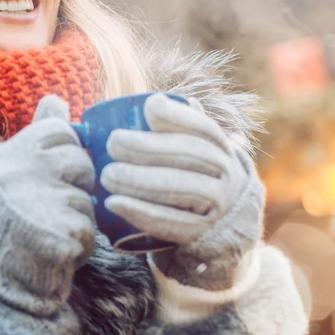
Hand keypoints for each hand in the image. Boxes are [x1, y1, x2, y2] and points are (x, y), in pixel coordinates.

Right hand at [0, 95, 96, 320]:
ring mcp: (35, 203)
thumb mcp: (15, 174)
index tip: (51, 179)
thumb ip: (38, 136)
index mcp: (6, 155)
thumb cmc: (11, 224)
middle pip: (80, 162)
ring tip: (50, 232)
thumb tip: (56, 99)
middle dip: (77, 188)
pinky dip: (81, 245)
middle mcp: (17, 173)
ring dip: (79, 219)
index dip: (66, 156)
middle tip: (50, 210)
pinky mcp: (56, 234)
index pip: (60, 132)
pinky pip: (90, 230)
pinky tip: (57, 253)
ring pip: (87, 198)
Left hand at [101, 93, 263, 289]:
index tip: (148, 108)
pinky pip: (172, 223)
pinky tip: (113, 203)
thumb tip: (155, 101)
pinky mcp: (202, 233)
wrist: (227, 224)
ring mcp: (218, 204)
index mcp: (221, 147)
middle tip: (113, 143)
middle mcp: (225, 173)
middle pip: (189, 155)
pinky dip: (140, 212)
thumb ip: (182, 127)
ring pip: (181, 188)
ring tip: (107, 175)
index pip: (202, 127)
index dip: (177, 115)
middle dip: (148, 147)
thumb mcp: (200, 151)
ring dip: (139, 180)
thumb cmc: (199, 176)